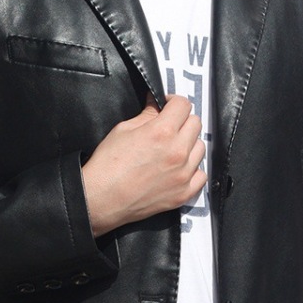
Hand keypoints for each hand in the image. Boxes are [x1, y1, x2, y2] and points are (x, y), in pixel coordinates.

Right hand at [81, 94, 205, 235]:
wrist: (101, 199)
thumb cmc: (107, 166)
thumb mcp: (123, 130)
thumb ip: (146, 115)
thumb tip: (156, 104)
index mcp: (162, 132)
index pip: (183, 105)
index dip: (174, 103)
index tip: (168, 107)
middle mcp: (178, 151)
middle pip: (195, 124)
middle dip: (182, 122)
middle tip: (168, 128)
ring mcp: (183, 174)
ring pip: (200, 148)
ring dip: (188, 145)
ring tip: (172, 150)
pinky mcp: (183, 193)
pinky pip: (201, 175)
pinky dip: (192, 170)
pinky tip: (178, 169)